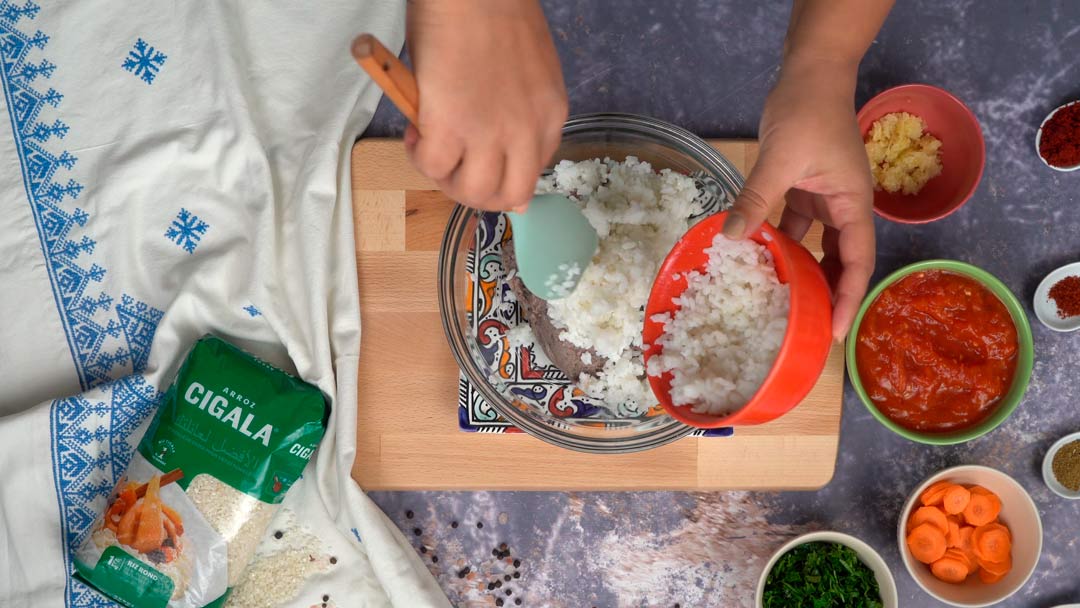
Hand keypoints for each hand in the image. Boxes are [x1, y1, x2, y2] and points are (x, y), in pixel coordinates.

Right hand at [404, 0, 567, 211]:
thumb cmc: (495, 10)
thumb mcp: (529, 68)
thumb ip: (521, 104)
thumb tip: (494, 133)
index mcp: (549, 115)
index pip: (533, 171)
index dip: (502, 173)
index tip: (480, 157)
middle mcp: (526, 132)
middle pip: (509, 196)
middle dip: (477, 192)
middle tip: (453, 169)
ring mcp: (490, 134)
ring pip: (472, 192)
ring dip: (447, 179)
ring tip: (431, 150)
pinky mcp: (450, 128)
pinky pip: (433, 165)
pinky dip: (419, 156)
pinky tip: (415, 132)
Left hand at [722, 56, 874, 340]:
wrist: (810, 73)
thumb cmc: (807, 111)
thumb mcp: (780, 157)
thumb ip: (757, 197)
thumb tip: (731, 236)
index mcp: (853, 203)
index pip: (858, 262)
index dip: (847, 299)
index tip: (834, 331)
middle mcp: (845, 207)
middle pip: (842, 262)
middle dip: (829, 295)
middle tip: (809, 332)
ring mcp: (825, 199)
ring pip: (818, 247)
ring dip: (805, 274)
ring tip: (786, 308)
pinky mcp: (805, 191)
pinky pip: (796, 228)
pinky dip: (782, 245)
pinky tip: (762, 264)